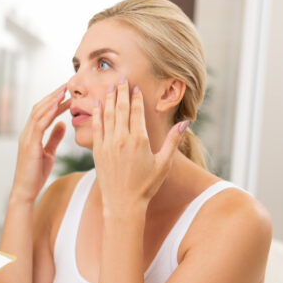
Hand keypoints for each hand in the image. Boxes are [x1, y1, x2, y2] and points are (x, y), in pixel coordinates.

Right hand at [11, 85, 70, 202]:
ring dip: (51, 101)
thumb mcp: (48, 153)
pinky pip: (39, 125)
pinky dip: (48, 114)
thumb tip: (62, 124)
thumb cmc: (35, 174)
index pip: (42, 112)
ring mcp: (27, 138)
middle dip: (52, 96)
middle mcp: (26, 133)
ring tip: (63, 91)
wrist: (25, 191)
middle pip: (39, 108)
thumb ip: (54, 138)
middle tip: (66, 85)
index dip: (53, 101)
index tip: (66, 93)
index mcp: (31, 134)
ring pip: (38, 113)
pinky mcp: (30, 145)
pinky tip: (57, 106)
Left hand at [91, 80, 185, 209]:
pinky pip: (96, 127)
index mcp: (140, 141)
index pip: (137, 112)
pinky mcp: (98, 151)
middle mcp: (123, 140)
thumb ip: (173, 140)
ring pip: (107, 115)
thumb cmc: (146, 185)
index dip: (136, 97)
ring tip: (109, 86)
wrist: (123, 203)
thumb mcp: (164, 163)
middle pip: (121, 109)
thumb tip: (186, 122)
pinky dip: (97, 114)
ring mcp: (108, 145)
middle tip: (120, 78)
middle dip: (120, 92)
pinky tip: (97, 104)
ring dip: (108, 99)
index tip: (135, 86)